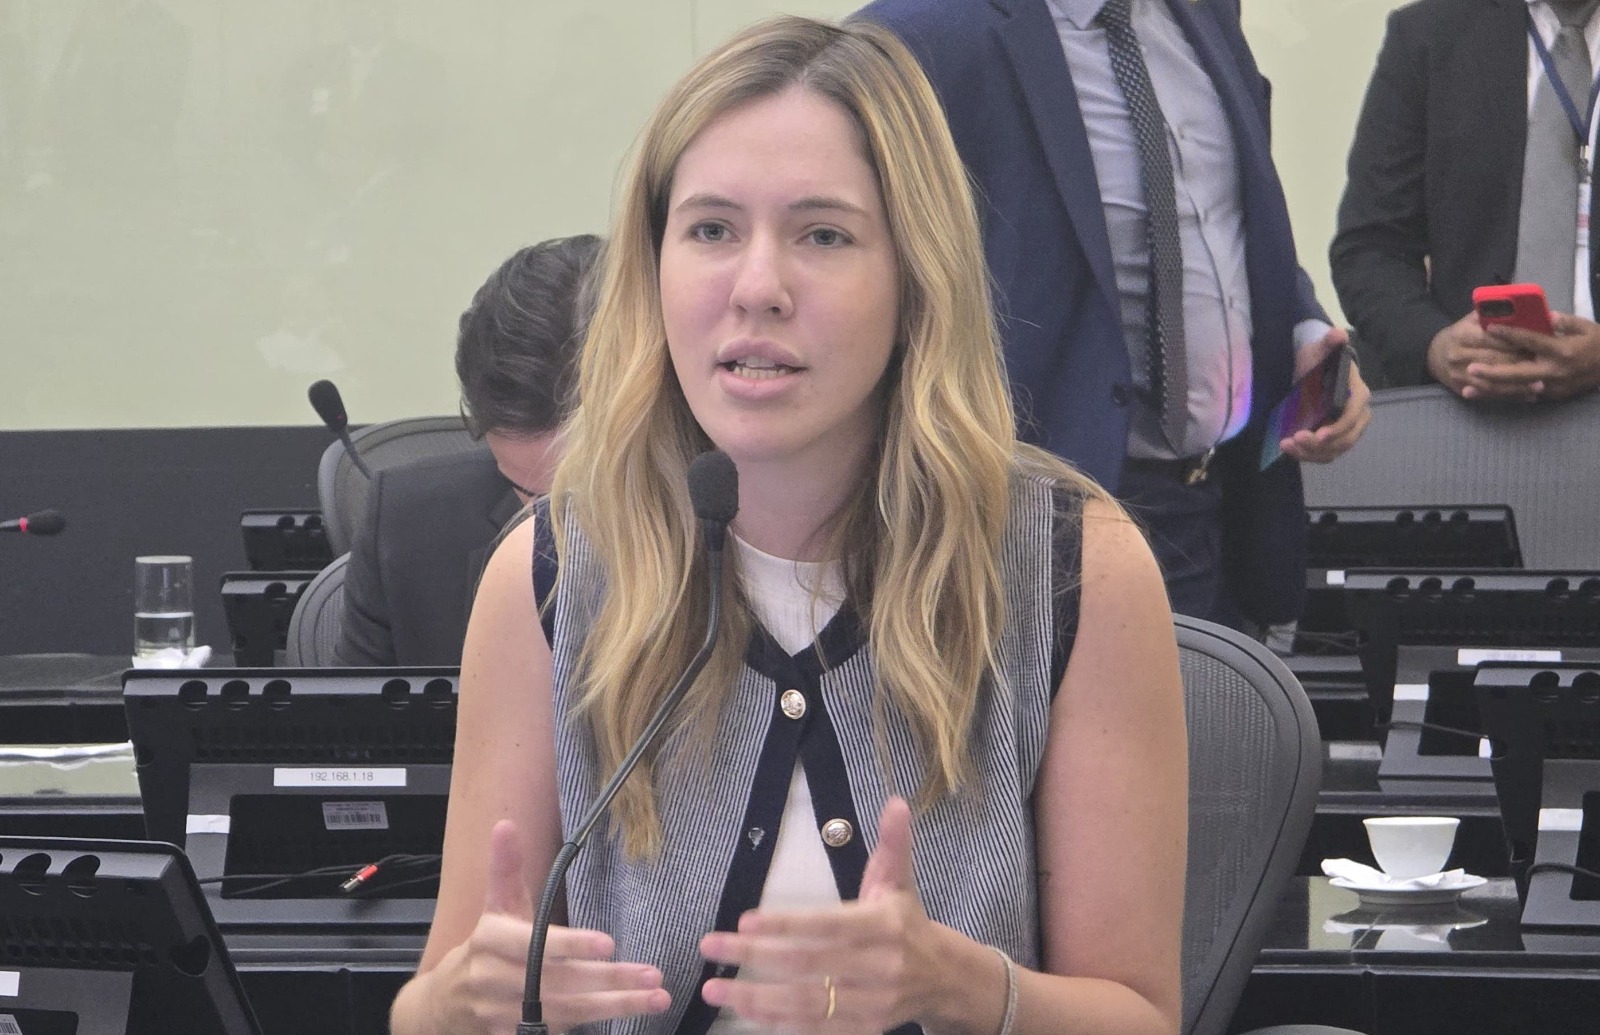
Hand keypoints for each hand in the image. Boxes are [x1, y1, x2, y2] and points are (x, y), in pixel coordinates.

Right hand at [434, 820, 669, 1034]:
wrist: (443, 1004)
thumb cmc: (485, 947)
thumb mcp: (494, 907)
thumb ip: (506, 868)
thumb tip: (506, 824)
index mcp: (491, 940)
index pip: (535, 944)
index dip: (571, 945)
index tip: (609, 943)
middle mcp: (494, 979)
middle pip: (560, 982)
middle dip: (610, 981)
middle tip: (653, 975)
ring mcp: (502, 1015)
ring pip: (566, 1012)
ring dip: (614, 1007)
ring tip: (656, 998)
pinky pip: (556, 1033)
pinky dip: (587, 1027)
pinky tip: (626, 1020)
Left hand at [700, 798, 949, 1032]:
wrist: (944, 979)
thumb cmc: (906, 922)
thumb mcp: (899, 881)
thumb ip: (893, 843)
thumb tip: (895, 801)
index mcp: (884, 927)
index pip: (827, 925)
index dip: (785, 925)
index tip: (744, 921)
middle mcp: (879, 968)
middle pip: (806, 965)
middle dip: (753, 957)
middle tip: (710, 946)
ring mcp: (872, 1005)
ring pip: (806, 1005)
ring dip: (755, 999)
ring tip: (714, 989)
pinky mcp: (866, 1030)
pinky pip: (816, 1031)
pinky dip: (778, 1024)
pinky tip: (745, 1013)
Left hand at [1279, 327, 1371, 463]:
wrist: (1313, 370)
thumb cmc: (1319, 360)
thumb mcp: (1321, 349)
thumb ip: (1329, 342)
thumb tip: (1338, 334)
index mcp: (1358, 395)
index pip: (1351, 417)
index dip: (1337, 429)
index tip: (1317, 435)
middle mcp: (1358, 416)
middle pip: (1344, 439)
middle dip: (1319, 445)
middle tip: (1293, 441)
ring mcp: (1347, 430)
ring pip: (1334, 450)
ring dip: (1311, 453)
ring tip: (1287, 446)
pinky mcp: (1334, 439)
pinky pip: (1325, 453)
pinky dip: (1308, 455)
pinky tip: (1290, 450)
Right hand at [1426, 311, 1536, 399]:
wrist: (1432, 355)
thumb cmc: (1460, 334)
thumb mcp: (1470, 320)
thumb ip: (1490, 316)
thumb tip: (1518, 309)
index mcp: (1462, 335)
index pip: (1492, 338)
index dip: (1514, 341)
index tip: (1536, 344)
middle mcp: (1459, 355)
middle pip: (1495, 361)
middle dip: (1521, 364)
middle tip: (1545, 366)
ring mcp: (1459, 375)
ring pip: (1493, 381)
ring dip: (1517, 386)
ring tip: (1540, 387)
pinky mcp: (1461, 389)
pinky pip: (1489, 394)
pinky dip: (1510, 396)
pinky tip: (1528, 397)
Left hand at [1480, 313, 1599, 400]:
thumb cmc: (1599, 343)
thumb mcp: (1586, 327)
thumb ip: (1563, 322)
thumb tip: (1544, 315)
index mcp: (1562, 350)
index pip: (1530, 341)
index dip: (1509, 334)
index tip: (1490, 328)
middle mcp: (1554, 371)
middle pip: (1517, 373)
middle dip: (1492, 372)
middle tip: (1470, 369)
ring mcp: (1553, 387)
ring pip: (1517, 390)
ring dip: (1491, 390)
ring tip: (1468, 389)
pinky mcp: (1552, 396)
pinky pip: (1524, 396)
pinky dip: (1505, 395)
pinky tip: (1486, 395)